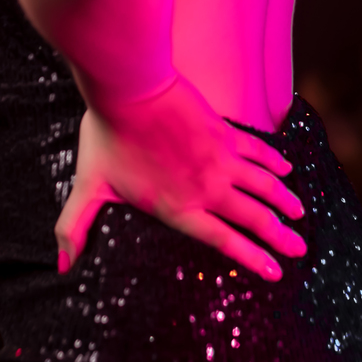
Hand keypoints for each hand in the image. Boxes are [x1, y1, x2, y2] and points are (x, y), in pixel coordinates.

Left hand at [54, 78, 306, 281]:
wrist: (131, 88)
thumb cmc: (108, 137)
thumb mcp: (89, 186)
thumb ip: (75, 228)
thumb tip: (61, 266)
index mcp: (178, 208)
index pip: (223, 241)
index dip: (251, 258)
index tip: (274, 273)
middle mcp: (207, 188)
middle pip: (253, 217)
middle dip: (280, 237)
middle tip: (301, 249)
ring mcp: (221, 159)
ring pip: (263, 185)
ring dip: (284, 202)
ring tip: (300, 215)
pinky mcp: (224, 131)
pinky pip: (258, 151)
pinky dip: (274, 163)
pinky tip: (286, 170)